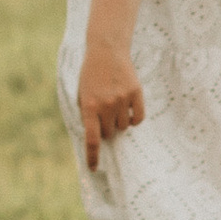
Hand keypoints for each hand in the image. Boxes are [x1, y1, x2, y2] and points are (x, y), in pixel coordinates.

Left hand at [78, 40, 145, 171]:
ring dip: (119, 121)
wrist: (106, 50)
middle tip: (105, 114)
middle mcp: (105, 105)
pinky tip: (129, 107)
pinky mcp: (135, 93)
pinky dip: (134, 118)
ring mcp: (121, 100)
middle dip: (106, 128)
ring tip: (115, 104)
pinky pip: (138, 119)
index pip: (91, 138)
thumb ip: (87, 115)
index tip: (94, 169)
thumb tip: (98, 137)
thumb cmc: (91, 75)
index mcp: (88, 106)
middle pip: (109, 133)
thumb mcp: (82, 94)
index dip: (93, 156)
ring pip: (124, 126)